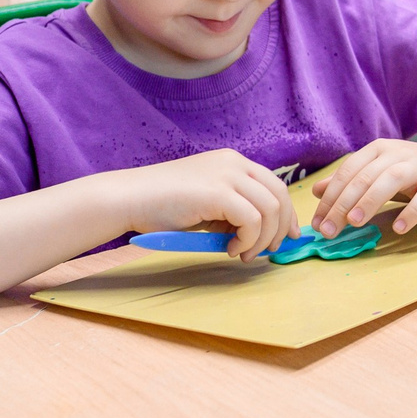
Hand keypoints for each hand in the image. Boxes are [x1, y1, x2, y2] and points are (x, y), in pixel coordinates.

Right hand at [115, 149, 298, 260]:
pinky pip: (251, 220)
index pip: (275, 184)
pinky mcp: (217, 192)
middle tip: (271, 250)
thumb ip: (232, 211)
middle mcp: (234, 163)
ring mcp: (226, 175)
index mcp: (233, 162)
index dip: (286, 212)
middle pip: (279, 194)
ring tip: (243, 254)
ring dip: (262, 238)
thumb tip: (261, 234)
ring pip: (269, 208)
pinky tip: (232, 250)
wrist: (129, 199)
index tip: (287, 236)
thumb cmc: (162, 205)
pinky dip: (248, 240)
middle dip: (281, 226)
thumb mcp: (207, 204)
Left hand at [310, 139, 416, 236]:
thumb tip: (316, 191)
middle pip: (366, 176)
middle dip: (343, 203)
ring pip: (392, 179)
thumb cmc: (413, 173)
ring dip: (370, 200)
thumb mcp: (378, 173)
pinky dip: (411, 211)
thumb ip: (350, 181)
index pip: (348, 171)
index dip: (330, 197)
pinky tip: (399, 228)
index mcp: (379, 150)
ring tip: (355, 222)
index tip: (318, 223)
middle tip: (329, 230)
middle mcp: (398, 154)